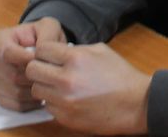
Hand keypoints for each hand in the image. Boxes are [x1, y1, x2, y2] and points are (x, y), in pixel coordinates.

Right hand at [0, 18, 67, 110]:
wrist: (38, 49)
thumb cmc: (42, 36)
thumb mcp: (49, 27)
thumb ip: (47, 35)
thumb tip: (41, 52)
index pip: (8, 54)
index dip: (28, 60)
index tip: (44, 62)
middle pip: (11, 75)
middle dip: (33, 77)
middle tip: (49, 75)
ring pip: (14, 92)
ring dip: (33, 91)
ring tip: (46, 83)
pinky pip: (14, 105)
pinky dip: (30, 102)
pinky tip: (40, 94)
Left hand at [27, 41, 151, 134]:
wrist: (135, 104)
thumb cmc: (120, 76)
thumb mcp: (101, 51)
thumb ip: (76, 49)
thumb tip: (57, 51)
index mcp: (76, 58)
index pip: (42, 49)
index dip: (44, 51)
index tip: (49, 55)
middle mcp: (66, 79)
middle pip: (32, 70)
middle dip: (39, 68)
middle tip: (48, 70)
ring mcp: (64, 101)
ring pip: (36, 90)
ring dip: (45, 86)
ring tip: (59, 86)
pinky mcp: (65, 118)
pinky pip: (47, 107)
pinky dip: (54, 102)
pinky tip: (68, 99)